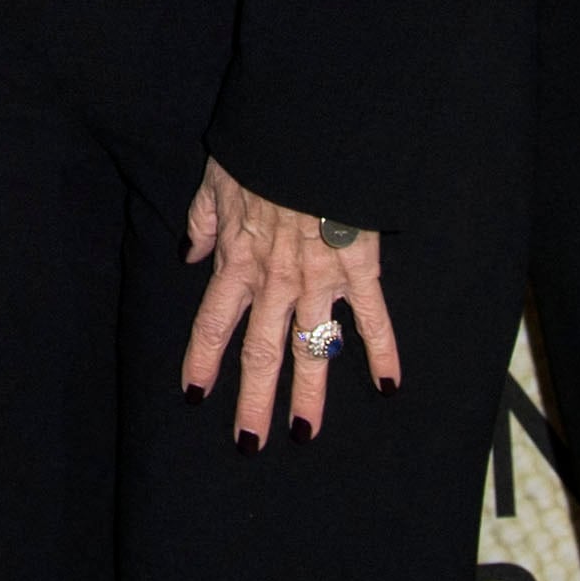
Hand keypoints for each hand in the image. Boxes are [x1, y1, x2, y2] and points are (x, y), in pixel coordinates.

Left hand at [179, 158, 399, 448]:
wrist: (306, 135)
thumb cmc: (259, 152)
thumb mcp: (214, 183)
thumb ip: (202, 222)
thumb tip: (190, 252)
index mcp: (238, 263)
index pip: (214, 325)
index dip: (203, 362)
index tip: (196, 396)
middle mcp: (275, 283)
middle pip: (261, 354)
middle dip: (254, 402)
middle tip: (251, 445)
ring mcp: (319, 281)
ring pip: (312, 350)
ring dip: (310, 395)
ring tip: (305, 434)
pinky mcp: (359, 269)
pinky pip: (373, 319)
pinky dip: (384, 352)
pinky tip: (389, 387)